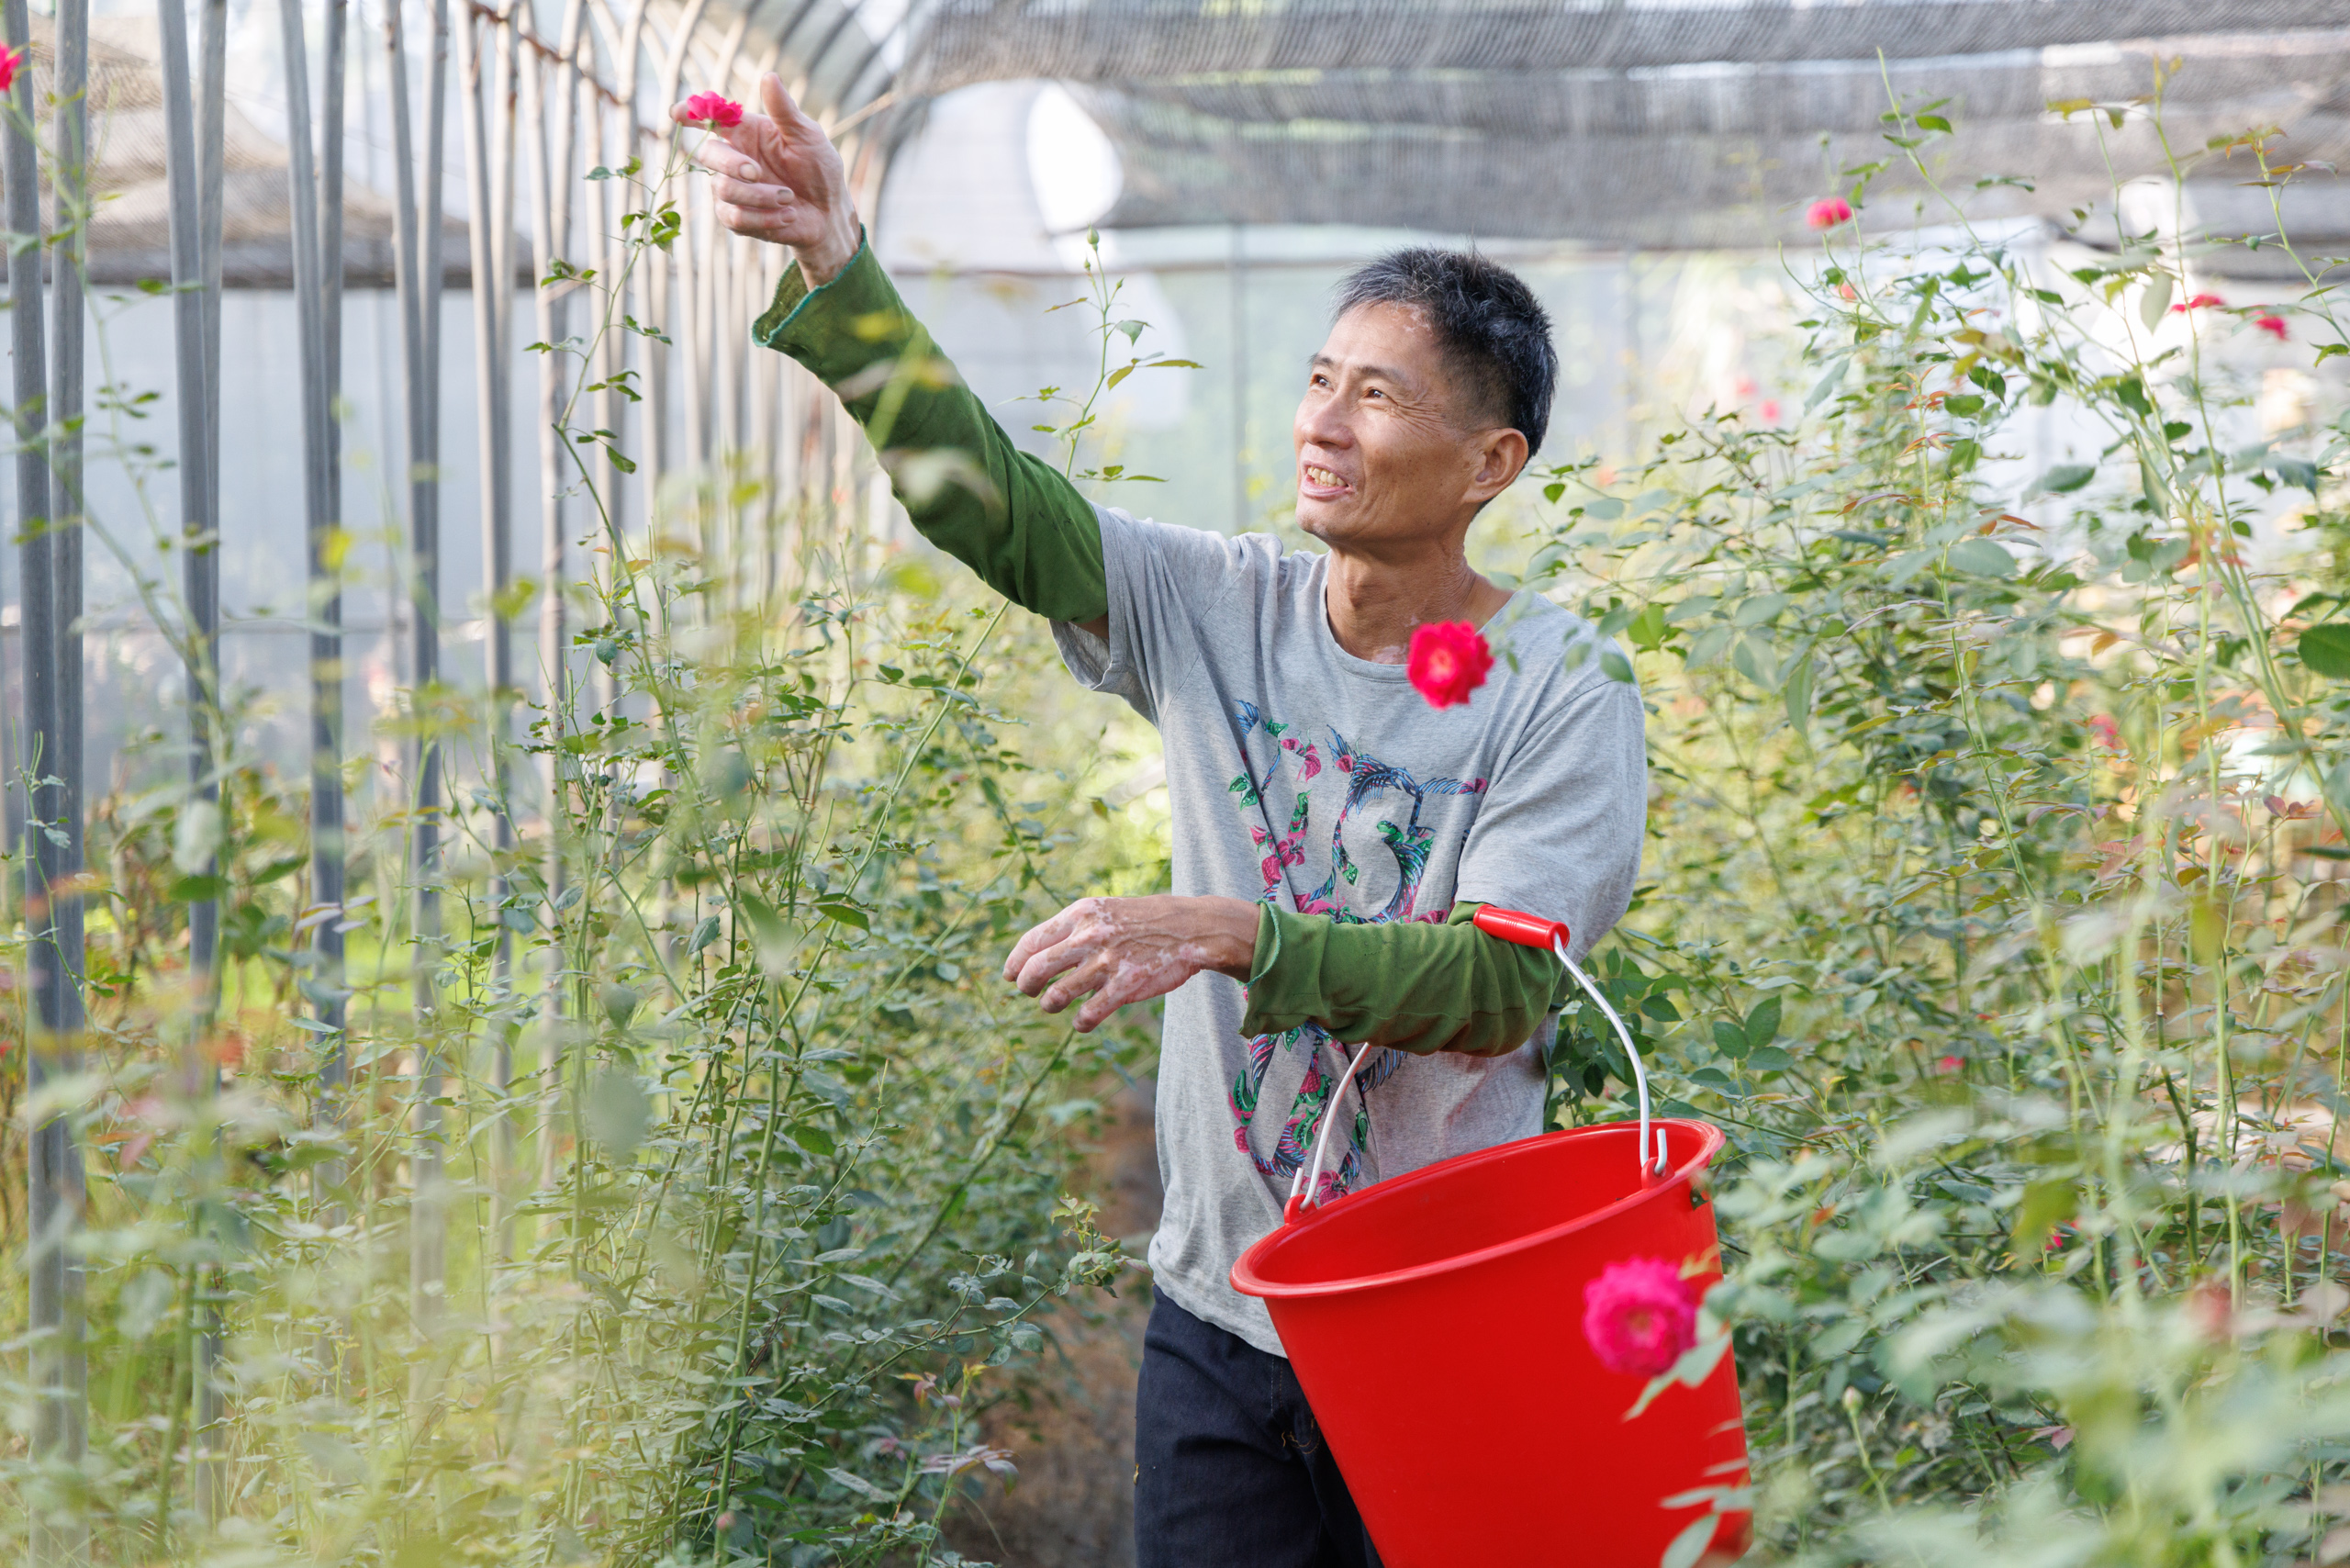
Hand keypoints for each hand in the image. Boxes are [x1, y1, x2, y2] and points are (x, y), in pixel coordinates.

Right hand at [674, 72, 860, 283]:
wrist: (828, 214)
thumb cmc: (819, 169)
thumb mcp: (807, 137)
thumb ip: (784, 110)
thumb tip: (769, 76)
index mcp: (747, 132)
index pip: (711, 118)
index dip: (691, 114)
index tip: (677, 113)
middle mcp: (734, 158)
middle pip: (708, 155)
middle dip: (731, 165)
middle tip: (756, 172)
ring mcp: (731, 189)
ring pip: (724, 189)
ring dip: (761, 196)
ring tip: (790, 198)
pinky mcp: (735, 218)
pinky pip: (735, 218)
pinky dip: (765, 218)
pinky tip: (787, 216)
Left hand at [1002, 896, 1258, 1032]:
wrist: (1192, 928)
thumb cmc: (1145, 921)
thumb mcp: (1106, 910)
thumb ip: (1075, 928)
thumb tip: (1038, 952)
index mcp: (1082, 914)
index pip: (1033, 940)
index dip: (1014, 962)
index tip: (1008, 975)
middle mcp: (1090, 936)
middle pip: (1036, 969)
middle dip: (1026, 986)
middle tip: (1029, 992)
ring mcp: (1108, 961)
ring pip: (1057, 995)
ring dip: (1051, 1005)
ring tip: (1055, 1005)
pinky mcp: (1126, 985)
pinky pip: (1089, 1014)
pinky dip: (1080, 1023)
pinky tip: (1083, 1022)